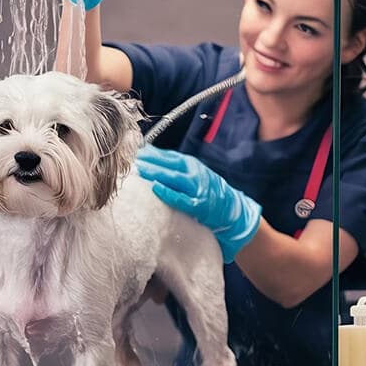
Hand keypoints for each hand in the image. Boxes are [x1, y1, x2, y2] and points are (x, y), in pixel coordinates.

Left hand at [135, 146, 262, 262]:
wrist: (233, 211)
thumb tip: (149, 161)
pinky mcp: (200, 204)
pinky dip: (168, 192)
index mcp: (191, 165)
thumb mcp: (193, 176)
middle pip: (169, 164)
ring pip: (174, 177)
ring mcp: (198, 188)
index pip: (168, 156)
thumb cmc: (208, 193)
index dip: (151, 154)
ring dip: (156, 173)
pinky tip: (155, 188)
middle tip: (131, 160)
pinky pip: (181, 197)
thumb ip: (174, 169)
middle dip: (150, 161)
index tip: (134, 153)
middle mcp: (195, 173)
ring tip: (139, 171)